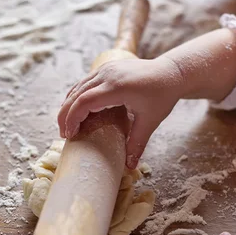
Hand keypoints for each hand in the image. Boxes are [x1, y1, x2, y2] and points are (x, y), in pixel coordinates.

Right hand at [58, 58, 181, 168]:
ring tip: (68, 125)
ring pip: (78, 87)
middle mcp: (107, 74)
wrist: (172, 72)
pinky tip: (78, 111)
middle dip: (65, 115)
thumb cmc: (163, 95)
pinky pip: (85, 82)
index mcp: (117, 87)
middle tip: (63, 134)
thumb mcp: (150, 121)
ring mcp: (106, 69)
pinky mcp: (107, 68)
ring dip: (69, 105)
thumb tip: (130, 167)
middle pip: (75, 94)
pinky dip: (77, 97)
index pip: (85, 101)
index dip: (72, 118)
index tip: (70, 135)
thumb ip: (137, 143)